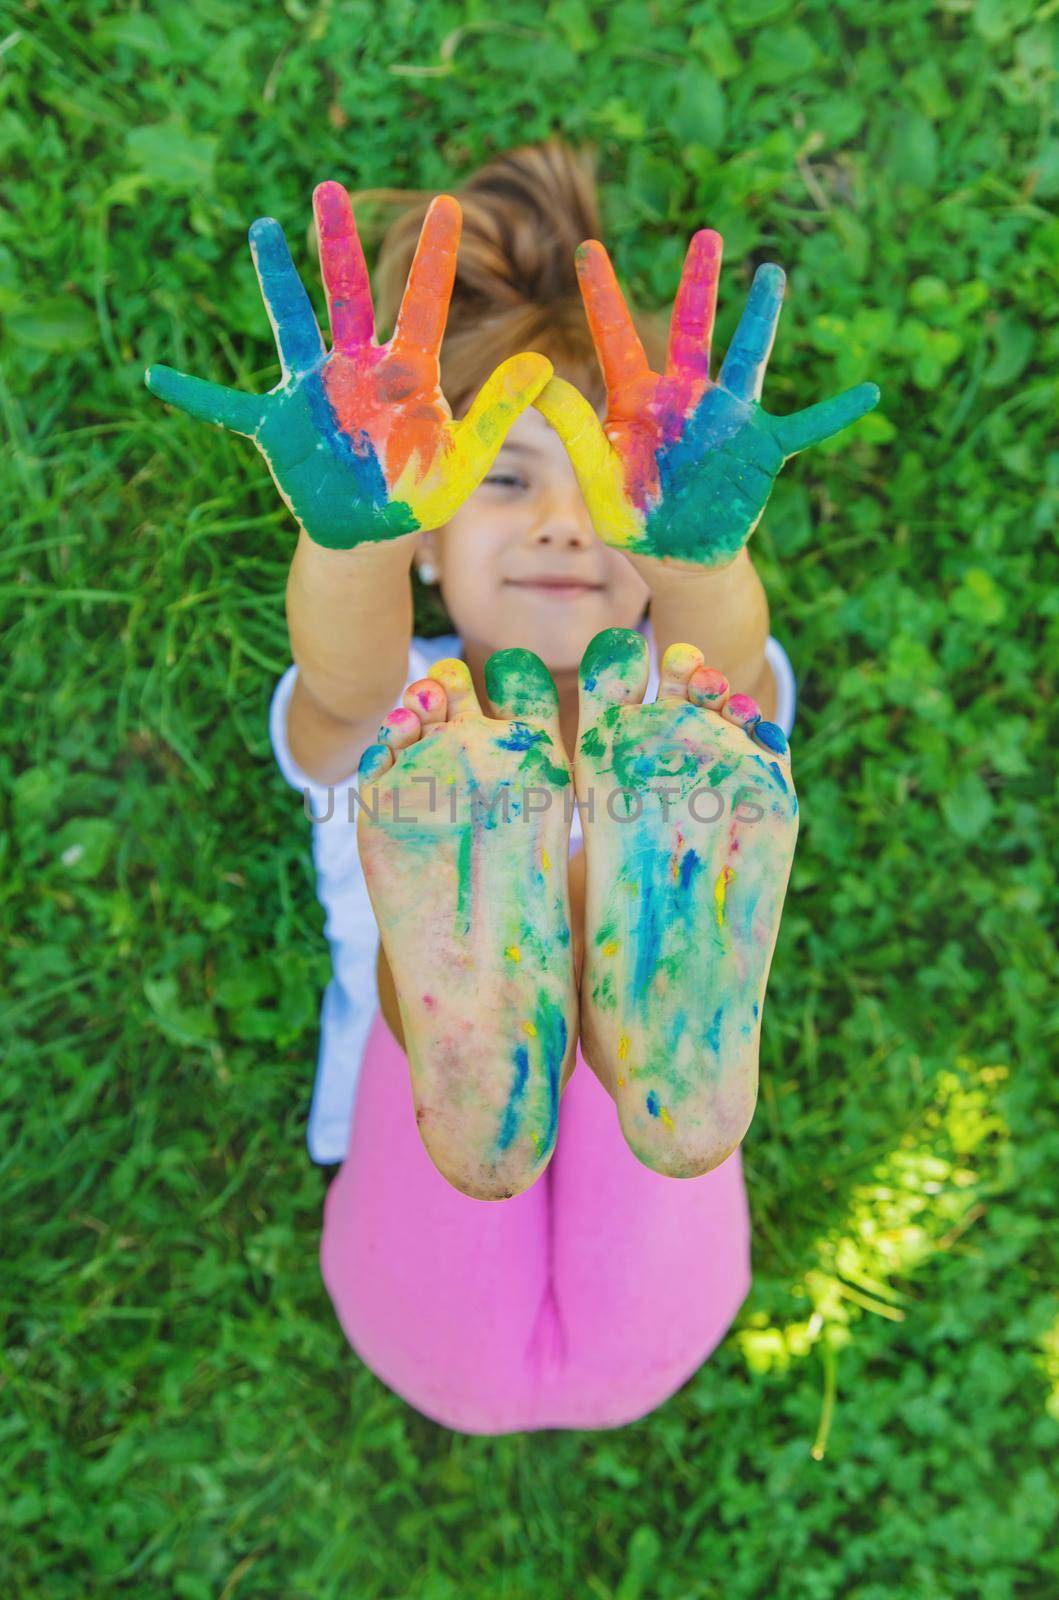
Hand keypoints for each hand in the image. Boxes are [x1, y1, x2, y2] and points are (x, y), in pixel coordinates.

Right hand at [146, 184, 551, 549]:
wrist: (370, 533)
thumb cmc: (418, 496)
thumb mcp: (464, 460)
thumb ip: (499, 414)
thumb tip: (541, 365)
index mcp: (405, 372)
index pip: (422, 303)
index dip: (434, 257)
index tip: (447, 204)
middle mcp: (356, 367)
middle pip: (347, 292)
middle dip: (337, 242)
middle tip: (329, 187)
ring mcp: (313, 390)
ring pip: (292, 324)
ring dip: (276, 280)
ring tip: (259, 229)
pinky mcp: (279, 425)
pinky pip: (228, 407)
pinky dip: (195, 394)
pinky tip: (157, 375)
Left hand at [535, 233, 878, 567]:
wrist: (680, 560)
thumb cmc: (635, 521)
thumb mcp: (598, 484)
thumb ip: (576, 434)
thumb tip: (540, 383)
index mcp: (639, 403)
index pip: (618, 339)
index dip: (603, 295)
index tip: (588, 248)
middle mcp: (686, 397)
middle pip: (692, 329)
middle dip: (698, 282)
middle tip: (706, 234)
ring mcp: (728, 419)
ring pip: (749, 357)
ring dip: (762, 318)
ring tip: (772, 274)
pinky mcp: (762, 448)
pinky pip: (806, 426)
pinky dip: (836, 412)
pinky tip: (869, 392)